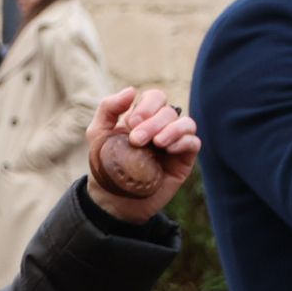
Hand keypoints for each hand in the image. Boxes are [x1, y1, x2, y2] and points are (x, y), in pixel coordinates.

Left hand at [84, 87, 199, 223]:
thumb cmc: (105, 165)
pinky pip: (194, 143)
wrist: (111, 199)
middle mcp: (161, 127)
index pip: (156, 97)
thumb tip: (132, 90)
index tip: (131, 124)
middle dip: (153, 122)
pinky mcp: (183, 161)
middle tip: (136, 140)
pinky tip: (167, 150)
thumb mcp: (98, 133)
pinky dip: (183, 141)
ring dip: (171, 129)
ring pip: (186, 123)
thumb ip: (109, 108)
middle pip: (169, 110)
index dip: (146, 106)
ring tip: (156, 144)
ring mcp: (174, 143)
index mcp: (143, 118)